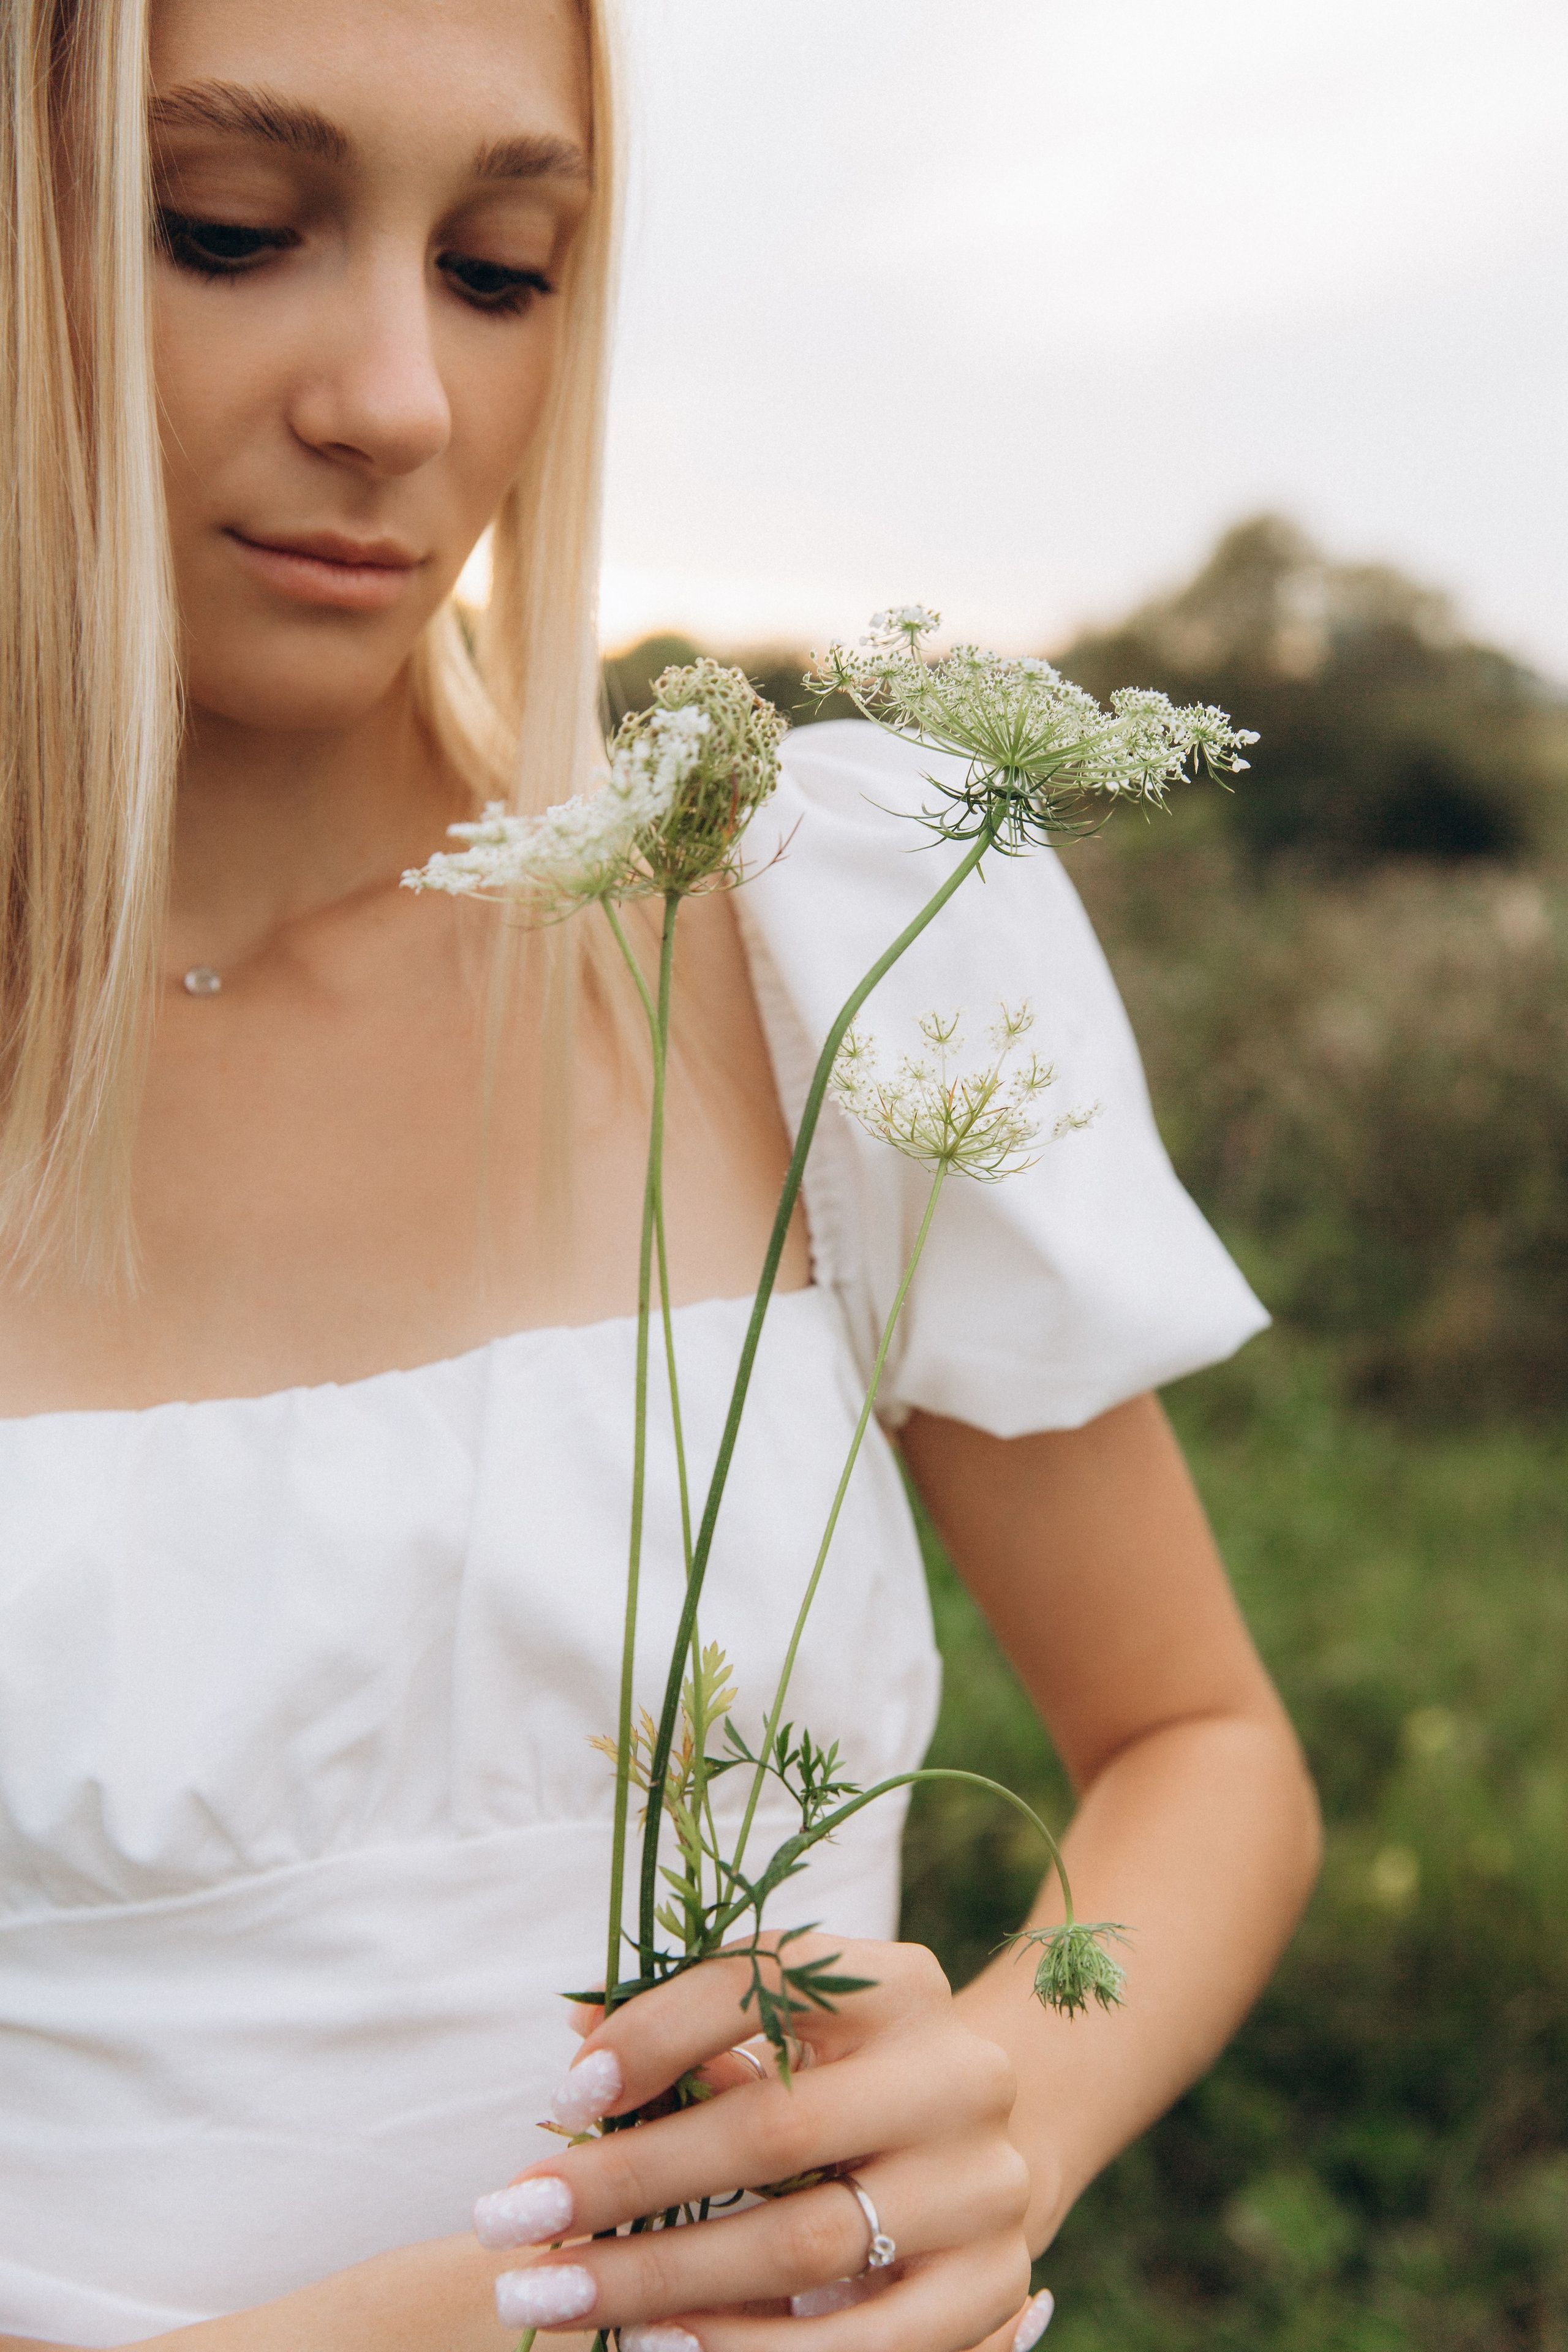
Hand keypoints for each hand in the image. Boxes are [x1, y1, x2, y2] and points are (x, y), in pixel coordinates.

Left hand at [471, 1934, 1037, 2351]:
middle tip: (507, 2220)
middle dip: (627, 2181)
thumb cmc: (838, 2084)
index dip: (657, 2034)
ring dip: (662, 2279)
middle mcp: (958, 2077)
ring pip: (807, 2242)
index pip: (770, 1982)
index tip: (563, 2095)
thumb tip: (580, 2029)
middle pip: (776, 2129)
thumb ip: (691, 2028)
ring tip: (555, 2294)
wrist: (971, 2159)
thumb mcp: (784, 2034)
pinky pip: (863, 2346)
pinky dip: (750, 2350)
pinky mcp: (987, 2290)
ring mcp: (983, 2189)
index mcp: (903, 1984)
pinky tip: (657, 2348)